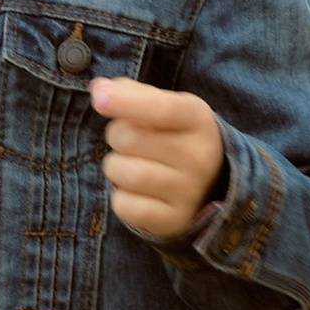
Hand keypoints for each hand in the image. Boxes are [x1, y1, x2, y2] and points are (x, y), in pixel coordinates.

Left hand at [91, 76, 225, 241]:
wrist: (211, 179)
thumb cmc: (174, 133)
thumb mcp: (163, 105)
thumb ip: (130, 93)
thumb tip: (99, 90)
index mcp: (197, 118)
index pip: (160, 108)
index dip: (125, 103)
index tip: (99, 100)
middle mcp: (199, 155)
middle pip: (130, 139)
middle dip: (116, 136)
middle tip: (129, 140)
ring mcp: (189, 190)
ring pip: (125, 174)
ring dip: (115, 167)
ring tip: (129, 164)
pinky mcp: (175, 218)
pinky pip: (125, 206)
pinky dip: (120, 198)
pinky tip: (135, 191)